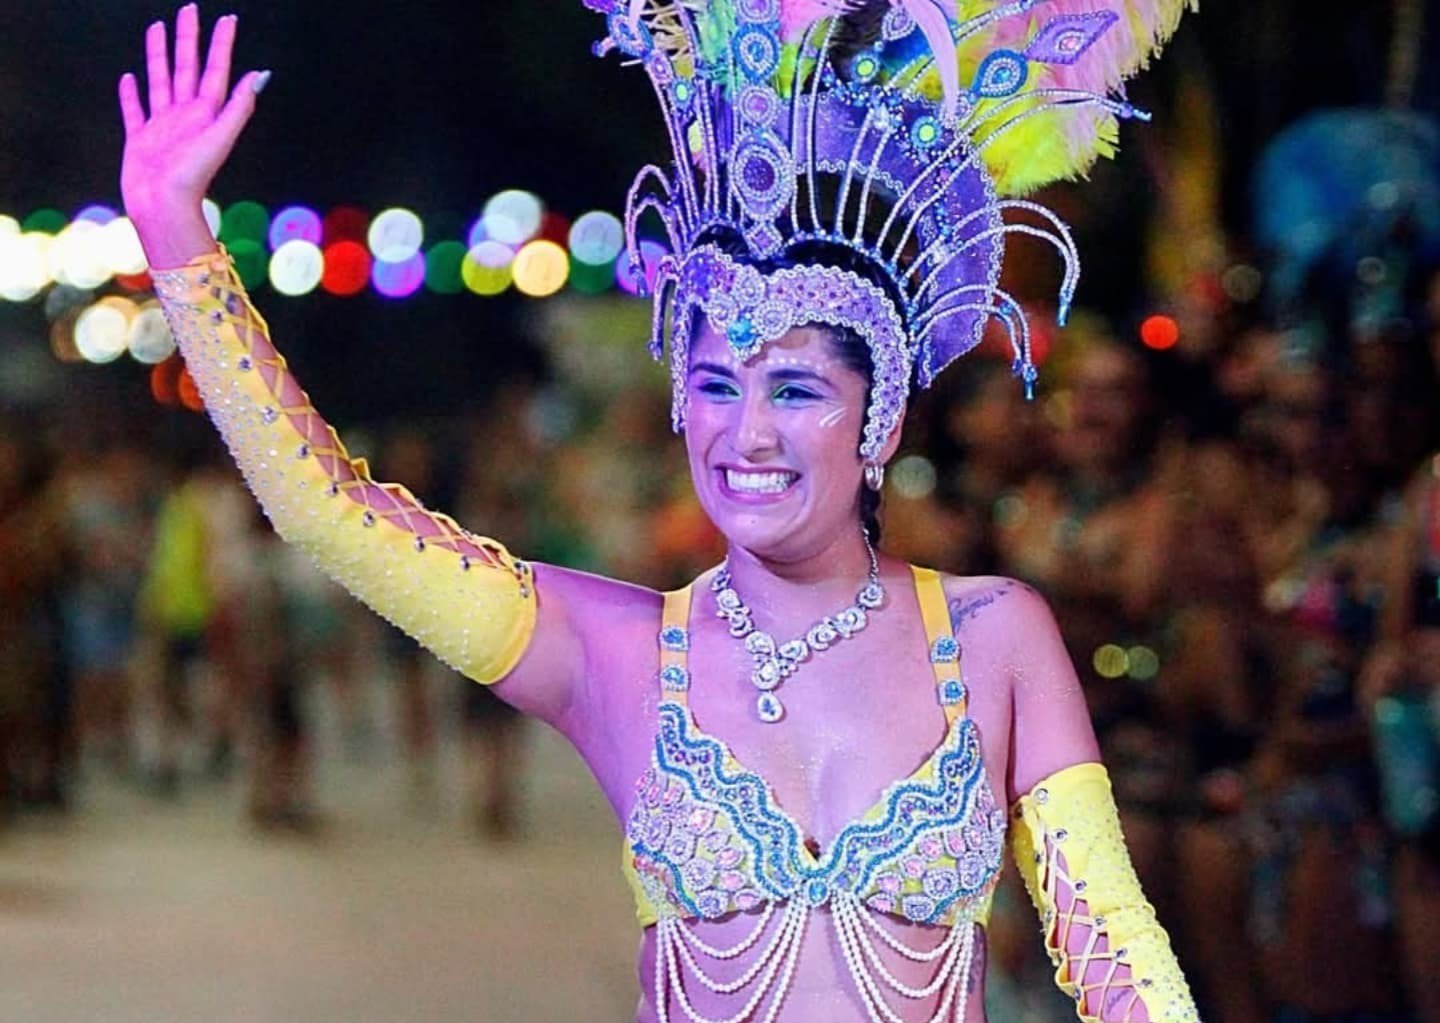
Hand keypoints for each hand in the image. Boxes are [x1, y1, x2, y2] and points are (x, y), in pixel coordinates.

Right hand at [118, 4, 266, 262]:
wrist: (162, 206)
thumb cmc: (192, 177)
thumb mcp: (220, 138)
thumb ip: (238, 106)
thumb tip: (259, 76)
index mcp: (205, 114)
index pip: (215, 70)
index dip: (222, 45)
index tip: (227, 19)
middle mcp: (184, 116)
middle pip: (186, 68)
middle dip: (188, 39)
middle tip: (188, 10)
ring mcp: (161, 126)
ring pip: (160, 81)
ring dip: (159, 55)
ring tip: (157, 29)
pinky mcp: (140, 139)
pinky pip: (135, 110)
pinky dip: (131, 94)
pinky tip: (130, 78)